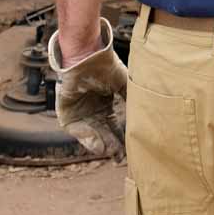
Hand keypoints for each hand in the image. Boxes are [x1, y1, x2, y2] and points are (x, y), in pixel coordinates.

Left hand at [47, 17, 127, 158]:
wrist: (86, 56)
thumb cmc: (105, 66)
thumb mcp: (124, 84)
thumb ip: (131, 99)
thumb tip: (146, 115)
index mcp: (105, 107)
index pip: (115, 127)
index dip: (123, 139)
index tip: (132, 150)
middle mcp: (93, 113)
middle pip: (104, 134)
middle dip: (114, 146)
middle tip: (123, 158)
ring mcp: (80, 115)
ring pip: (93, 136)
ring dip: (103, 145)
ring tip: (114, 154)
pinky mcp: (67, 115)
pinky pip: (78, 132)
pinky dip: (89, 139)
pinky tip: (101, 146)